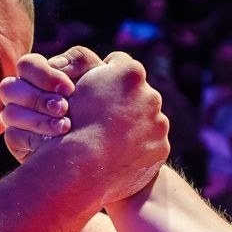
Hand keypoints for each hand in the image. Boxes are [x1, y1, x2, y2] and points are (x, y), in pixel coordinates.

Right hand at [0, 48, 97, 162]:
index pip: (26, 65)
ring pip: (10, 112)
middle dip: (39, 99)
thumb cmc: (103, 104)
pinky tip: (54, 144)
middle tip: (64, 108)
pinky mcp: (18, 142)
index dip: (44, 74)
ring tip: (65, 127)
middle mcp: (24, 94)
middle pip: (9, 87)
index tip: (69, 89)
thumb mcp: (100, 75)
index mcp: (41, 75)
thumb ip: (80, 60)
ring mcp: (19, 119)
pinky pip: (13, 136)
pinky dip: (34, 139)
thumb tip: (54, 64)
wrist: (108, 143)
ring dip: (38, 120)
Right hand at [59, 52, 169, 203]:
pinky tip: (119, 155)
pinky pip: (151, 144)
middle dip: (124, 102)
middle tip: (101, 118)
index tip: (94, 91)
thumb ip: (94, 70)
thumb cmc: (70, 123)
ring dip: (134, 126)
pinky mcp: (162, 148)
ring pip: (147, 119)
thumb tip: (102, 66)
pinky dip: (139, 148)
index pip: (120, 63)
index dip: (104, 75)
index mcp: (131, 73)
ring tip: (109, 140)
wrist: (80, 167)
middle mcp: (151, 94)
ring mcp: (159, 123)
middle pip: (138, 92)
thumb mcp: (74, 86)